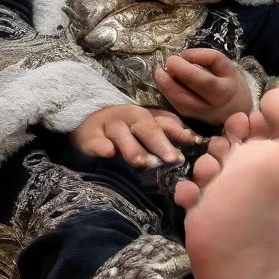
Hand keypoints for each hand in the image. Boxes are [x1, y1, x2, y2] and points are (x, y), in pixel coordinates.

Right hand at [70, 104, 201, 167]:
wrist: (83, 125)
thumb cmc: (121, 131)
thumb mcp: (143, 128)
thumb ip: (166, 132)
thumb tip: (195, 140)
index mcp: (143, 115)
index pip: (164, 120)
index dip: (179, 130)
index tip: (195, 142)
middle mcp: (127, 117)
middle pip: (146, 126)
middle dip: (161, 142)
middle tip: (173, 159)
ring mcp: (107, 126)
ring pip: (121, 133)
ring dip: (133, 148)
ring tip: (143, 163)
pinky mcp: (88, 137)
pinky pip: (95, 141)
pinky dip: (101, 146)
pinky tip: (107, 153)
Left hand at [154, 48, 253, 124]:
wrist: (237, 108)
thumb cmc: (229, 82)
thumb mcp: (226, 65)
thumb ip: (207, 57)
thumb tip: (183, 57)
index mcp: (224, 91)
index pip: (204, 81)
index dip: (185, 70)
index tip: (173, 58)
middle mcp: (212, 108)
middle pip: (187, 97)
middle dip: (169, 81)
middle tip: (161, 66)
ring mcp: (201, 117)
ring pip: (179, 104)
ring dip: (165, 88)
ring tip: (160, 72)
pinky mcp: (192, 120)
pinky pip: (177, 106)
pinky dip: (168, 94)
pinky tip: (164, 82)